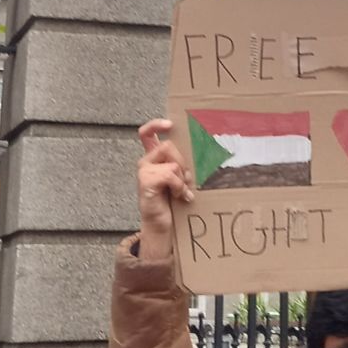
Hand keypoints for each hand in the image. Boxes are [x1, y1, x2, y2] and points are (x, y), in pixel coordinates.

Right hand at [137, 118, 193, 258]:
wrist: (163, 224)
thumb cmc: (174, 200)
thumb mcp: (181, 177)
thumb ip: (183, 163)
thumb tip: (203, 148)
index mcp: (154, 158)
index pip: (147, 133)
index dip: (156, 125)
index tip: (170, 124)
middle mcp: (147, 162)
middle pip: (168, 146)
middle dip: (183, 162)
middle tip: (187, 179)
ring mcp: (144, 171)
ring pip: (172, 162)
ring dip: (182, 177)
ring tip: (183, 191)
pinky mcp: (145, 181)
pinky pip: (170, 174)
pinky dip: (179, 186)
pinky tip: (180, 196)